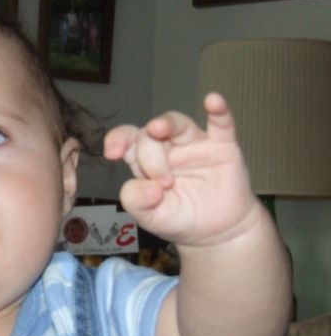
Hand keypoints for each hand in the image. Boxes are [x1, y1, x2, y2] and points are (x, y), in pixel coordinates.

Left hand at [104, 93, 257, 246]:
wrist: (215, 234)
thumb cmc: (179, 220)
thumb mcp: (150, 218)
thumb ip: (137, 202)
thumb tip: (148, 188)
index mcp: (145, 161)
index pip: (127, 141)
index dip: (117, 140)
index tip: (112, 152)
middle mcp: (168, 148)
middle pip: (149, 135)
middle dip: (150, 157)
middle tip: (163, 184)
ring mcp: (195, 145)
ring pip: (177, 123)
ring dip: (167, 124)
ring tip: (158, 129)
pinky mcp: (223, 148)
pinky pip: (222, 124)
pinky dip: (219, 111)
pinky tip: (213, 101)